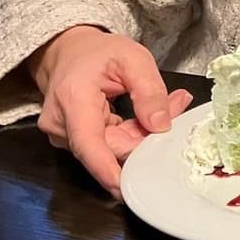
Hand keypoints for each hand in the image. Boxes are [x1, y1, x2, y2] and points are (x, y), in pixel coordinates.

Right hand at [27, 25, 193, 199]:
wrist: (68, 51)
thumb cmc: (97, 52)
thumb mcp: (133, 58)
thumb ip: (150, 91)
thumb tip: (161, 125)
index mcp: (73, 99)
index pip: (88, 144)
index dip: (107, 169)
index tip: (126, 188)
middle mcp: (62, 123)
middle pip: (109, 149)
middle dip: (146, 137)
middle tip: (177, 107)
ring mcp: (65, 135)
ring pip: (112, 149)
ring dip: (141, 133)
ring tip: (167, 104)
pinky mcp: (74, 140)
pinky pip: (109, 146)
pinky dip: (131, 133)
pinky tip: (148, 115)